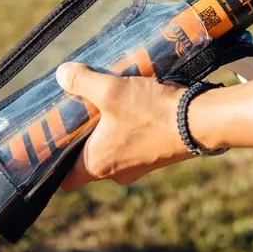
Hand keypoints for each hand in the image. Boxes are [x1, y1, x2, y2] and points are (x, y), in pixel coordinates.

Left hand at [55, 62, 187, 189]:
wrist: (199, 121)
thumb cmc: (151, 112)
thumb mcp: (111, 91)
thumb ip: (83, 81)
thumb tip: (61, 73)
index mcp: (98, 164)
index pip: (64, 178)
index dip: (55, 161)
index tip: (54, 139)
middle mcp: (117, 172)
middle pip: (89, 157)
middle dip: (85, 135)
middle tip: (81, 109)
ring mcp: (139, 165)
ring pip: (115, 148)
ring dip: (111, 128)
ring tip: (111, 100)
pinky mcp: (158, 154)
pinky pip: (136, 142)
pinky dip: (132, 127)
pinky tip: (137, 104)